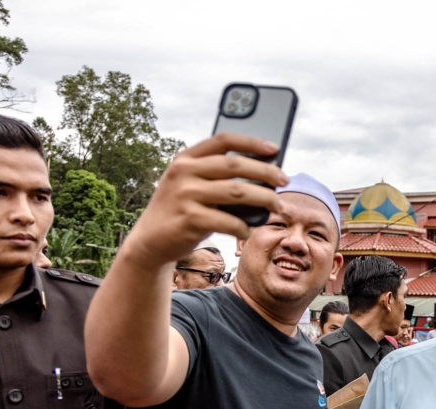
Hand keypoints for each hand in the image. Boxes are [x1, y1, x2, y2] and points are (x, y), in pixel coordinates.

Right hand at [124, 133, 289, 266]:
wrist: (150, 240)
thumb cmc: (181, 210)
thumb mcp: (191, 185)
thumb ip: (216, 177)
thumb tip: (264, 176)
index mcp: (186, 158)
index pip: (223, 141)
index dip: (251, 142)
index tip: (274, 148)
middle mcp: (183, 172)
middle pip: (235, 165)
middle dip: (266, 172)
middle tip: (285, 180)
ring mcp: (185, 194)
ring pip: (237, 192)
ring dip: (263, 199)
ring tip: (277, 206)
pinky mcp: (189, 219)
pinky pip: (228, 221)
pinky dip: (243, 226)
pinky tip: (248, 230)